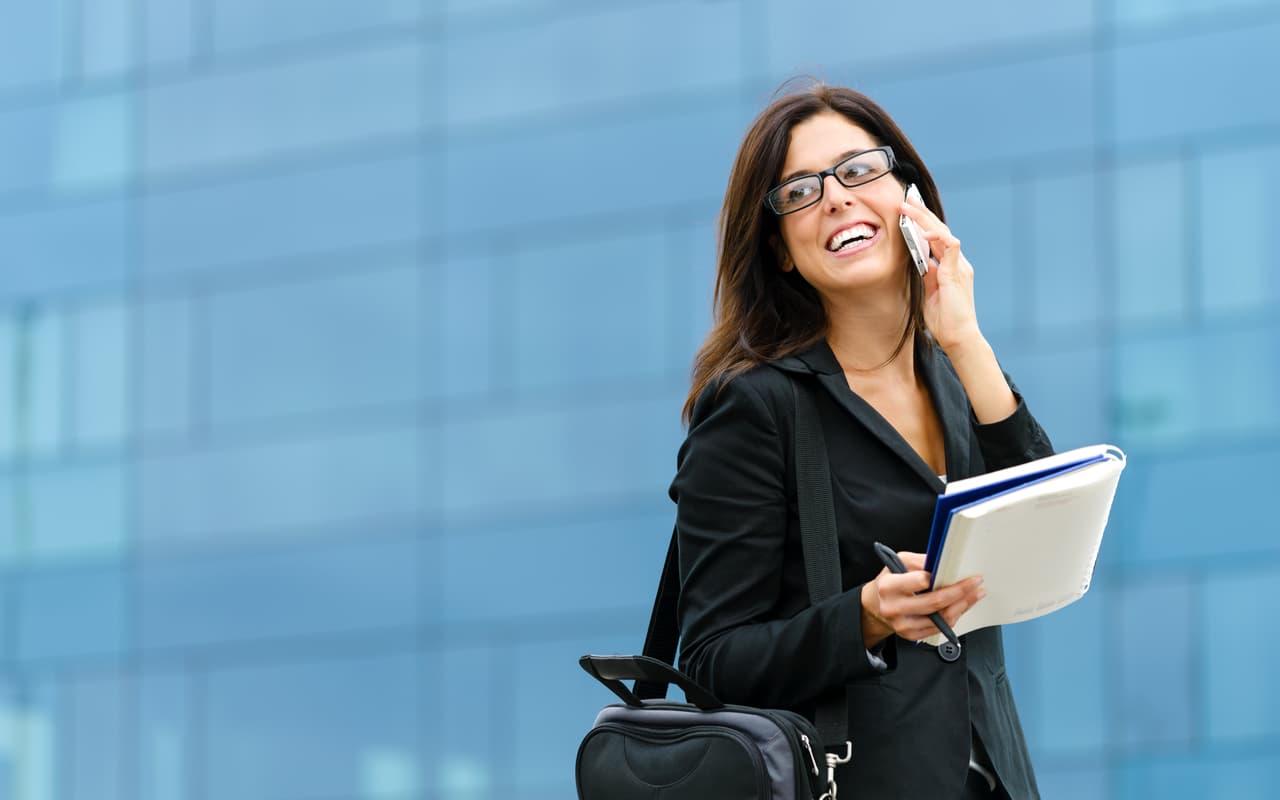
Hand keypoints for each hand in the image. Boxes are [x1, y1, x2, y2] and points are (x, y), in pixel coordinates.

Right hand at [860, 551, 984, 646]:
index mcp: (889, 586)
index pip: (920, 582)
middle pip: (935, 602)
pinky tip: (962, 605)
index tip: (955, 571)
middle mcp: (894, 607)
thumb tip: (945, 562)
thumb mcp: (899, 562)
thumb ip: (920, 561)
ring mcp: (902, 624)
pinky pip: (940, 627)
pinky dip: (954, 615)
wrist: (877, 604)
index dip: (939, 577)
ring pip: (941, 618)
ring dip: (962, 605)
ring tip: (975, 594)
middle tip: (975, 582)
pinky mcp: (911, 635)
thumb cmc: (891, 581)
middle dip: (960, 592)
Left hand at [899, 197, 981, 353]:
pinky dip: (937, 236)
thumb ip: (927, 276)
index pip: (936, 239)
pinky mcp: (958, 272)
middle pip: (939, 230)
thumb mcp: (929, 293)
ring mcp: (959, 266)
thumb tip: (919, 262)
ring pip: (943, 233)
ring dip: (925, 219)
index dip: (923, 224)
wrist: (958, 337)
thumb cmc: (944, 320)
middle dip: (922, 214)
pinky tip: (923, 232)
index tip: (908, 211)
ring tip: (909, 207)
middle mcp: (957, 263)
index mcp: (950, 267)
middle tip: (907, 199)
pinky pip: (950, 246)